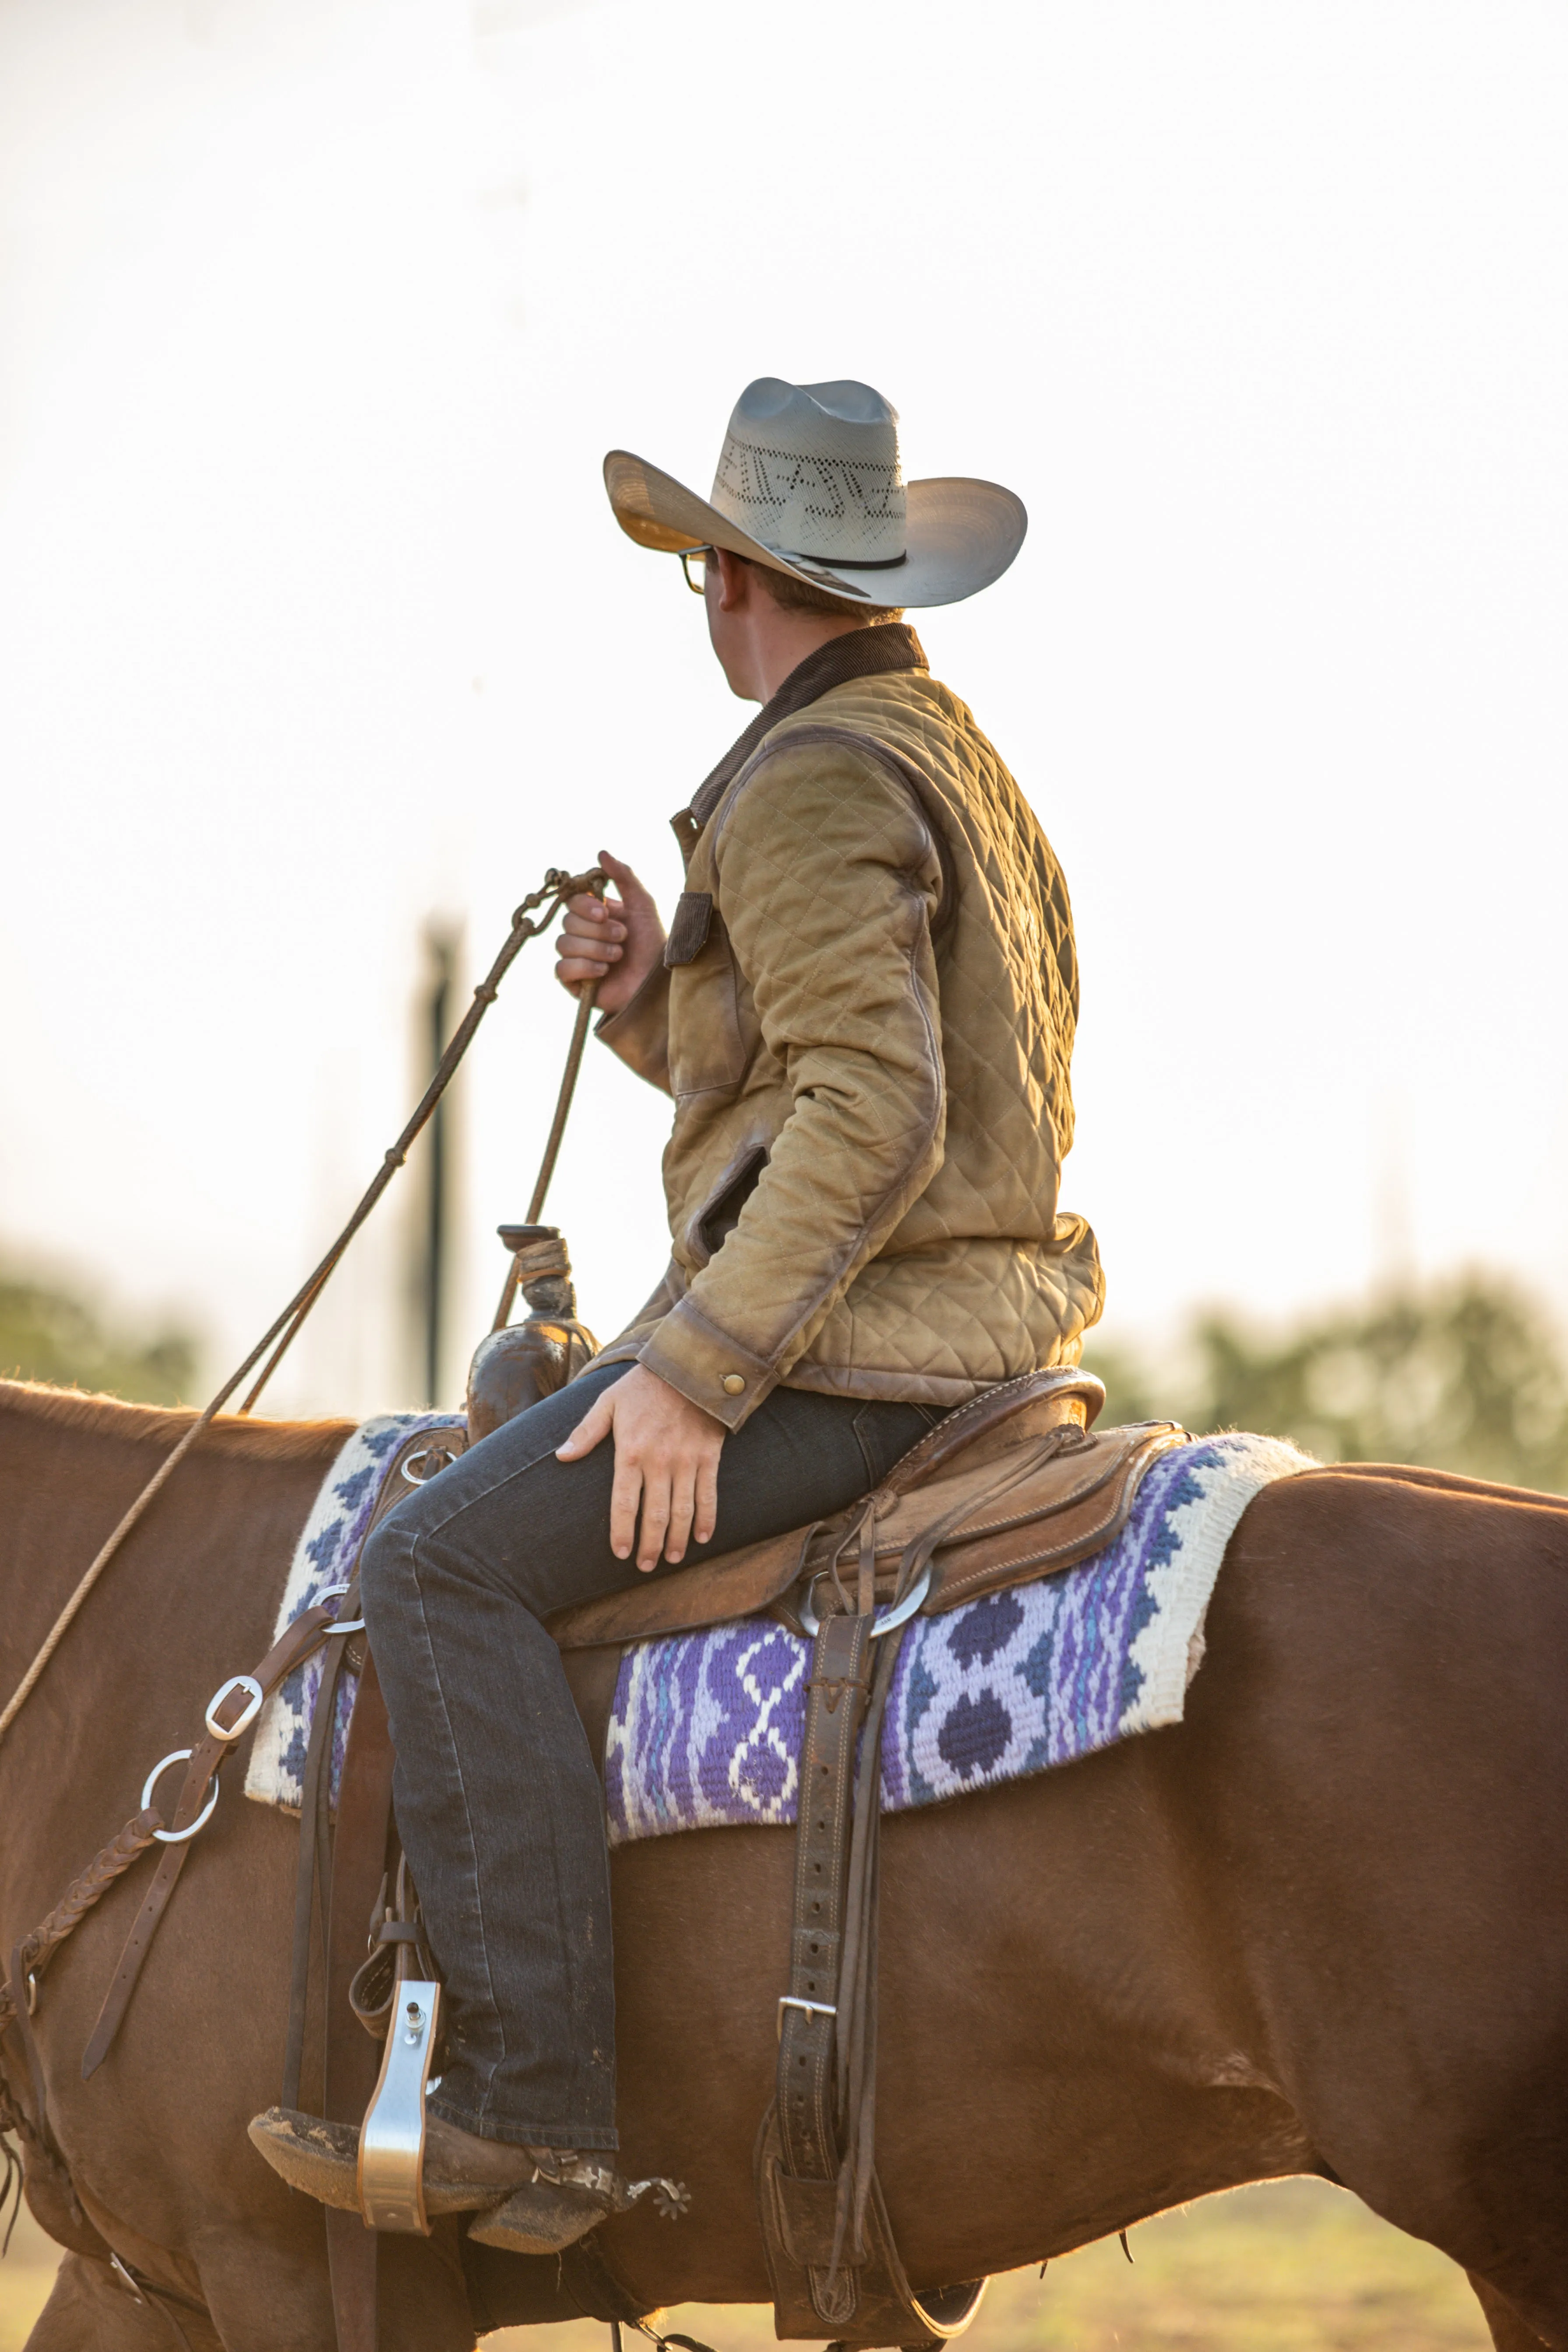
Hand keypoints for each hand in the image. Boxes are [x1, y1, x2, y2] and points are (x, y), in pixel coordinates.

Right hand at [555, 850, 664, 1017]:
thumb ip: (624, 877)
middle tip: (622, 937)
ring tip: (618, 956)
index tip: (605, 911)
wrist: (658, 981)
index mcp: (594, 913)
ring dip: (595, 948)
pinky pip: (562, 968)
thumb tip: (601, 852)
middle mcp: (582, 933)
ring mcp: (575, 957)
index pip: (572, 900)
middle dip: (598, 930)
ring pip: (564, 943)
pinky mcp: (573, 981)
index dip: (584, 904)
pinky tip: (605, 971)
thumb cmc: (652, 943)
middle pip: (568, 921)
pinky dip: (585, 967)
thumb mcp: (642, 904)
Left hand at [556, 1366, 724, 1569]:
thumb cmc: (643, 1386)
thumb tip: (561, 1457)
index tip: (620, 1554)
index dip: (622, 1532)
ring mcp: (687, 1461)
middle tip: (645, 1566)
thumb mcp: (608, 1403)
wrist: (690, 1366)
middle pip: (655, 1515)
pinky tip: (703, 1538)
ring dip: (678, 1539)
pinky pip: (709, 1495)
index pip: (624, 1503)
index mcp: (630, 1452)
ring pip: (683, 1511)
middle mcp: (659, 1461)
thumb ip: (585, 1432)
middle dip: (650, 1546)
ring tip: (672, 1559)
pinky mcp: (709, 1457)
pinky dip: (707, 1519)